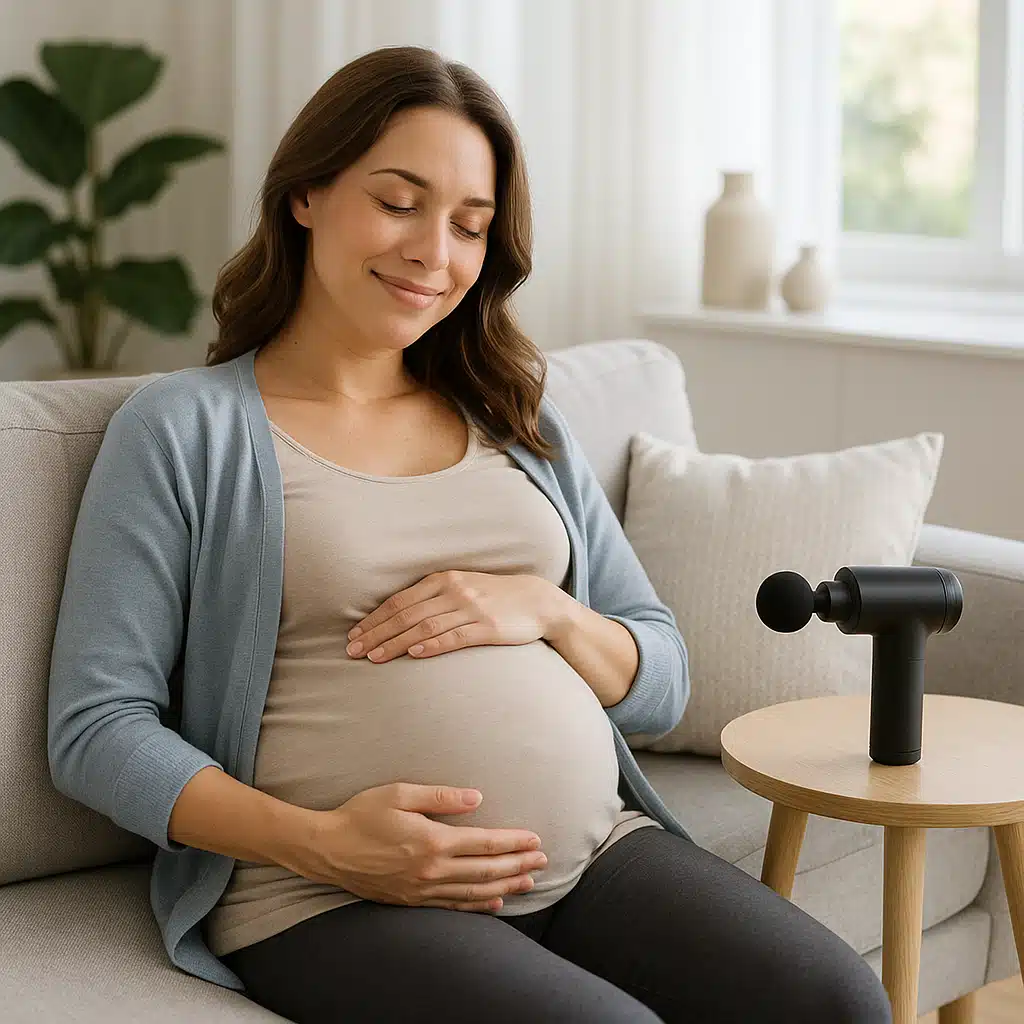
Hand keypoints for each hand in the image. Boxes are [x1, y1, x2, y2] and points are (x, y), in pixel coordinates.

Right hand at [297, 783, 548, 911]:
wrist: (327, 849)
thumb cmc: (362, 814)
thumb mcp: (400, 794)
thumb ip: (441, 797)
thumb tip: (477, 798)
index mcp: (432, 841)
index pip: (484, 843)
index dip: (513, 843)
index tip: (535, 840)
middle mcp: (432, 870)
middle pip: (486, 869)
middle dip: (518, 865)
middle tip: (543, 861)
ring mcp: (422, 889)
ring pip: (474, 891)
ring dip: (505, 885)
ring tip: (529, 882)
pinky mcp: (412, 900)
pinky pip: (452, 905)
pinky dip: (477, 904)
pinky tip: (494, 901)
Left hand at [346, 570, 564, 662]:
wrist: (537, 601)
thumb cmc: (494, 597)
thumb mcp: (462, 587)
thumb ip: (433, 598)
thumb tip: (397, 615)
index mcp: (442, 580)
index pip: (399, 601)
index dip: (373, 619)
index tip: (353, 635)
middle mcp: (453, 591)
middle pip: (405, 614)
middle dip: (376, 633)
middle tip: (352, 651)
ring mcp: (471, 609)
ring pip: (424, 627)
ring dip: (396, 643)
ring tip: (374, 658)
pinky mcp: (487, 627)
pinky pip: (454, 636)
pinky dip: (431, 645)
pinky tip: (413, 654)